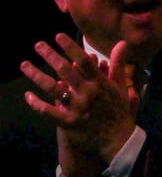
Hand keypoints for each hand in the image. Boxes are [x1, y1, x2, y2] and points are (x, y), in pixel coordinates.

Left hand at [21, 36, 139, 176]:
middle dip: (50, 55)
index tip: (59, 36)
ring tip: (24, 64)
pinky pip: (48, 111)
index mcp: (100, 83)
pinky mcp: (67, 122)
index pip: (84, 61)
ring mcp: (76, 108)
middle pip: (65, 70)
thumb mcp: (121, 86)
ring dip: (36, 75)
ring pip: (52, 88)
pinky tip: (28, 95)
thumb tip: (122, 43)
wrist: (118, 140)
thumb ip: (118, 64)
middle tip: (38, 45)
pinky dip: (36, 103)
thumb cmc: (119, 111)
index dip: (71, 47)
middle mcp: (87, 93)